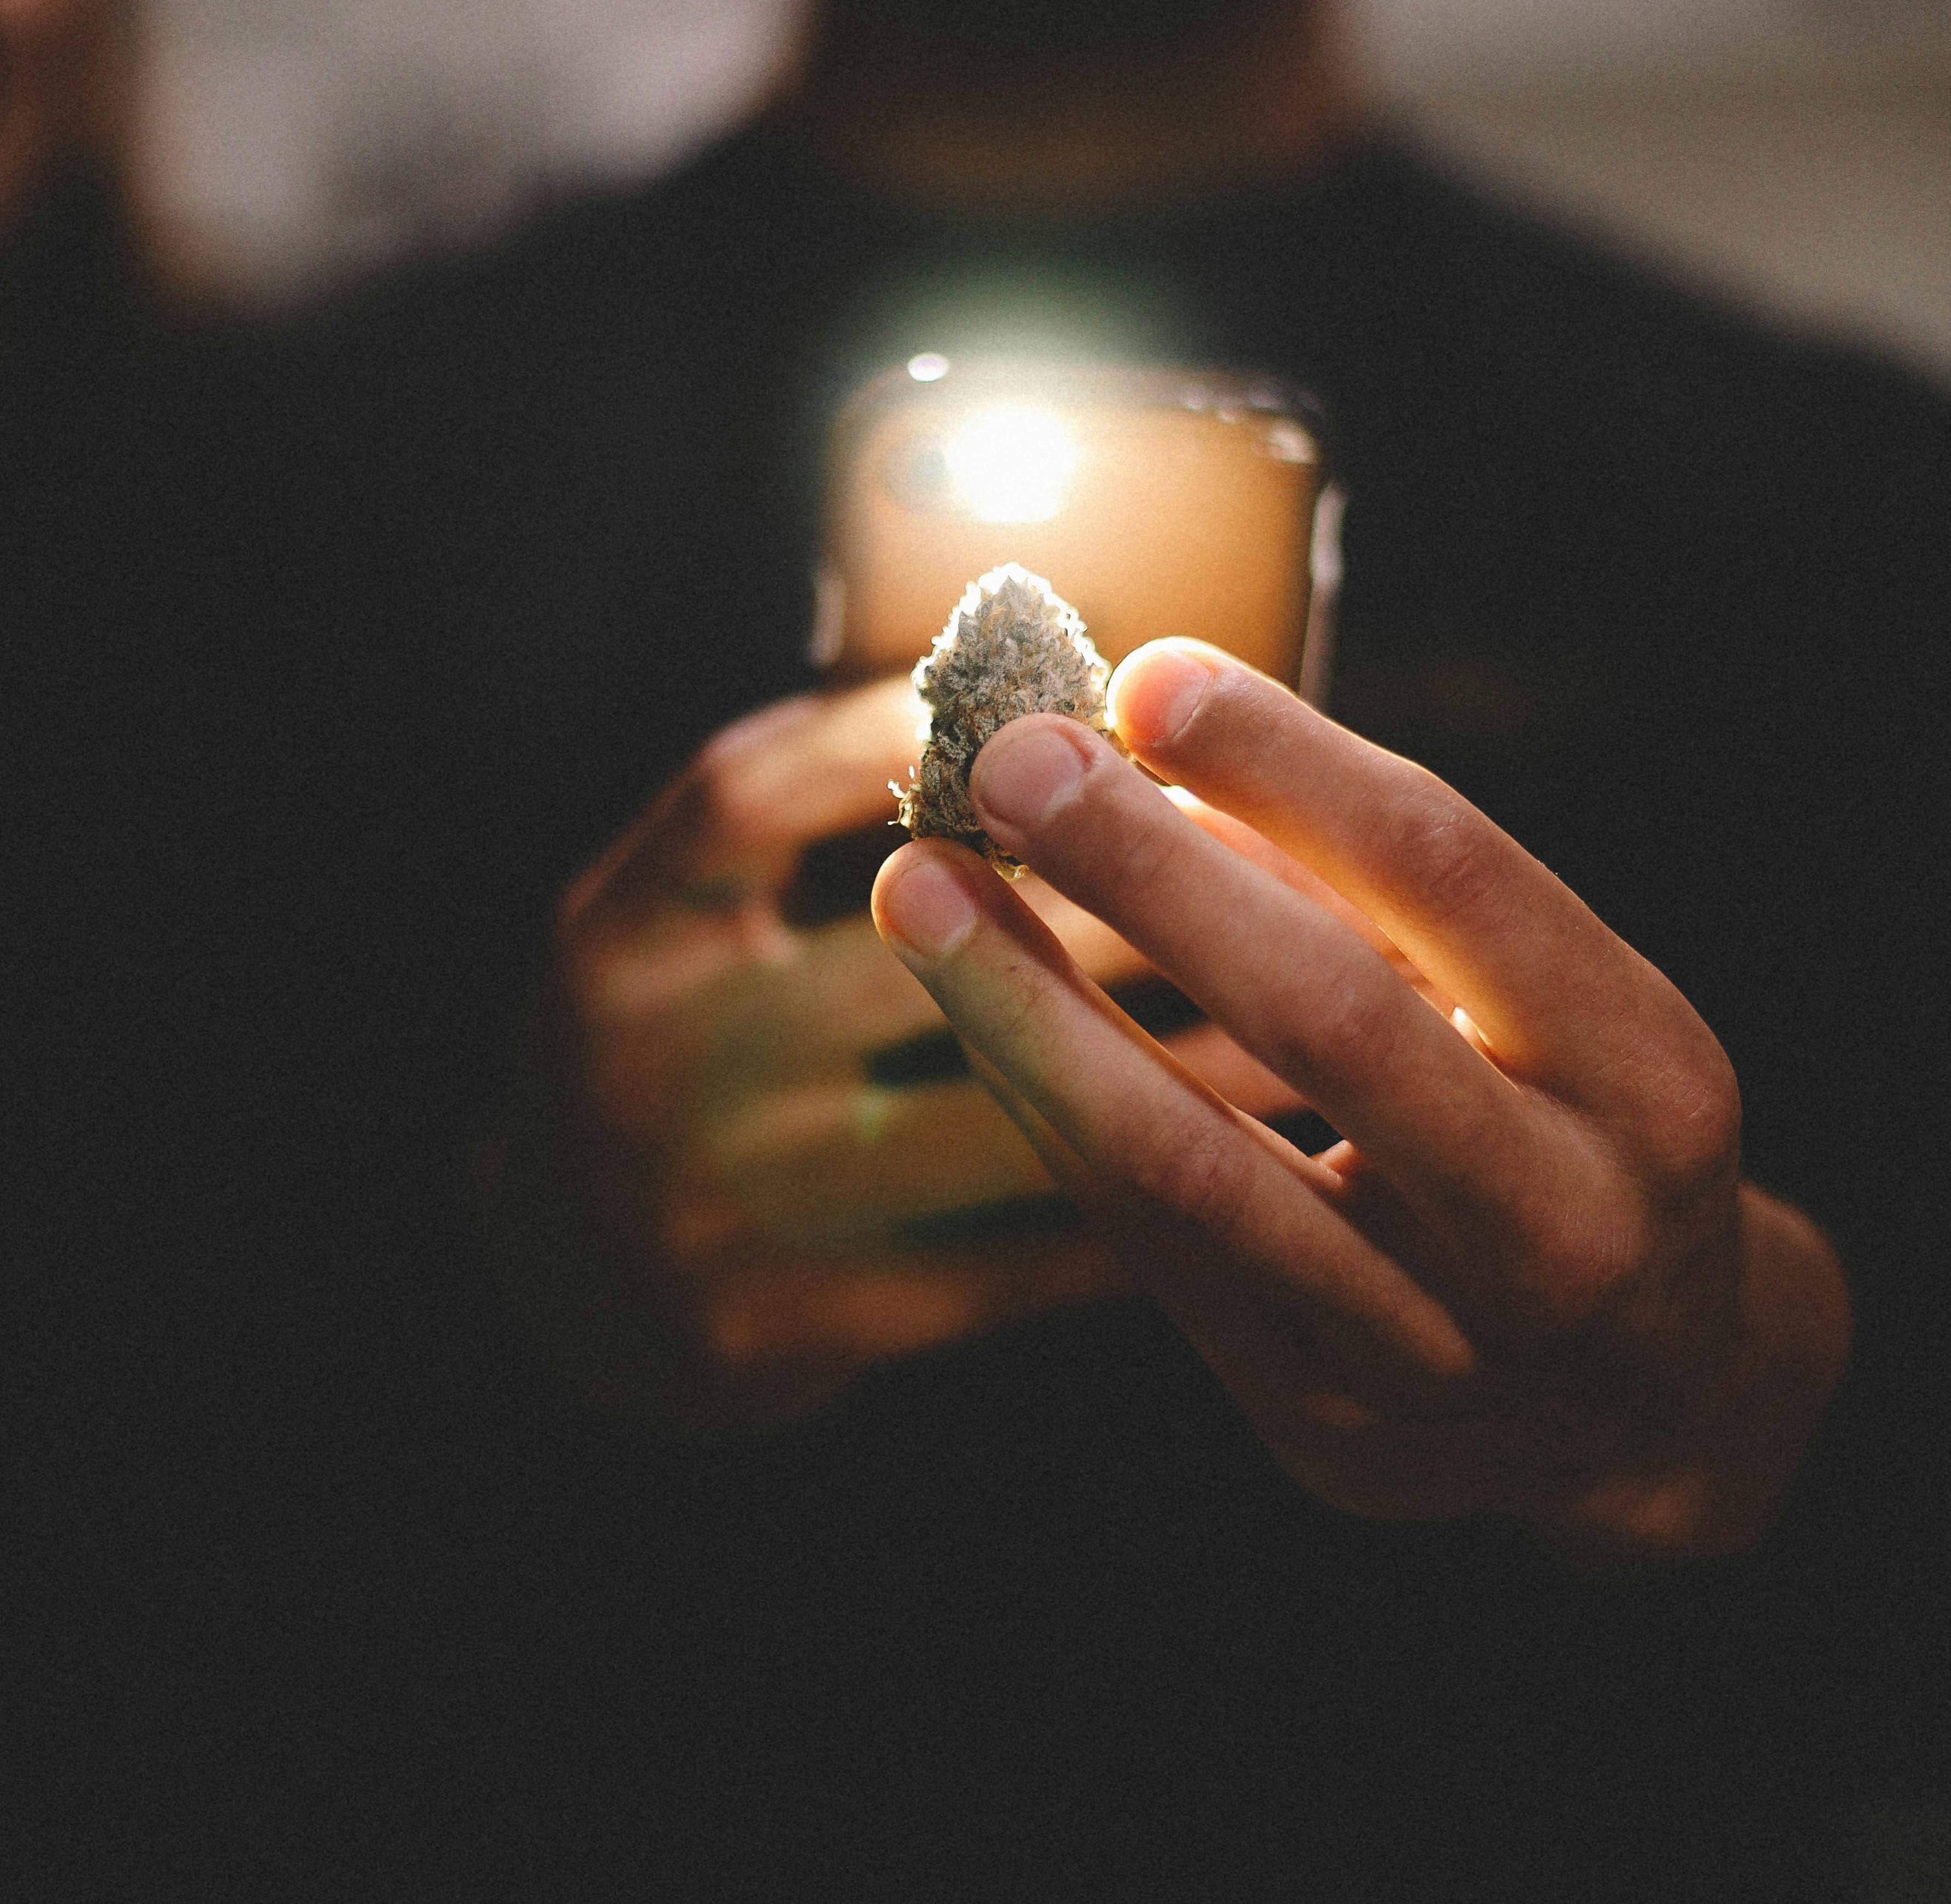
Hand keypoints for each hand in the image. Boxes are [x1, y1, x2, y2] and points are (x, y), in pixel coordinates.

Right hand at [479, 675, 1313, 1430]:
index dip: (919, 737)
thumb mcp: (691, 903)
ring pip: (997, 1112)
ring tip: (1329, 1020)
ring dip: (1182, 1061)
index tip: (1093, 701)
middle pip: (921, 937)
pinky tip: (1265, 1165)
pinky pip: (1003, 1264)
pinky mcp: (782, 1330)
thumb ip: (813, 792)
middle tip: (1281, 846)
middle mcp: (649, 1056)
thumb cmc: (685, 1036)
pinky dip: (1141, 1208)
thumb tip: (1031, 674)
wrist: (567, 1287)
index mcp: (622, 927)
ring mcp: (711, 1203)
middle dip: (1125, 887)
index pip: (759, 791)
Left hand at [872, 643, 1852, 1557]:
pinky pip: (1152, 1247)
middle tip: (1007, 762)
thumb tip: (1146, 736)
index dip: (1286, 762)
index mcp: (1646, 1073)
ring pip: (1196, 1163)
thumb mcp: (1542, 996)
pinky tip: (980, 1008)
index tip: (1144, 670)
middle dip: (1147, 872)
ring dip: (1033, 1008)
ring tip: (918, 887)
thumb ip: (1367, 878)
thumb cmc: (1568, 1126)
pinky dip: (1054, 1107)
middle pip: (1326, 1014)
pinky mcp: (1321, 1423)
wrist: (1646, 1406)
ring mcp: (1441, 1350)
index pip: (1447, 873)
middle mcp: (1564, 1224)